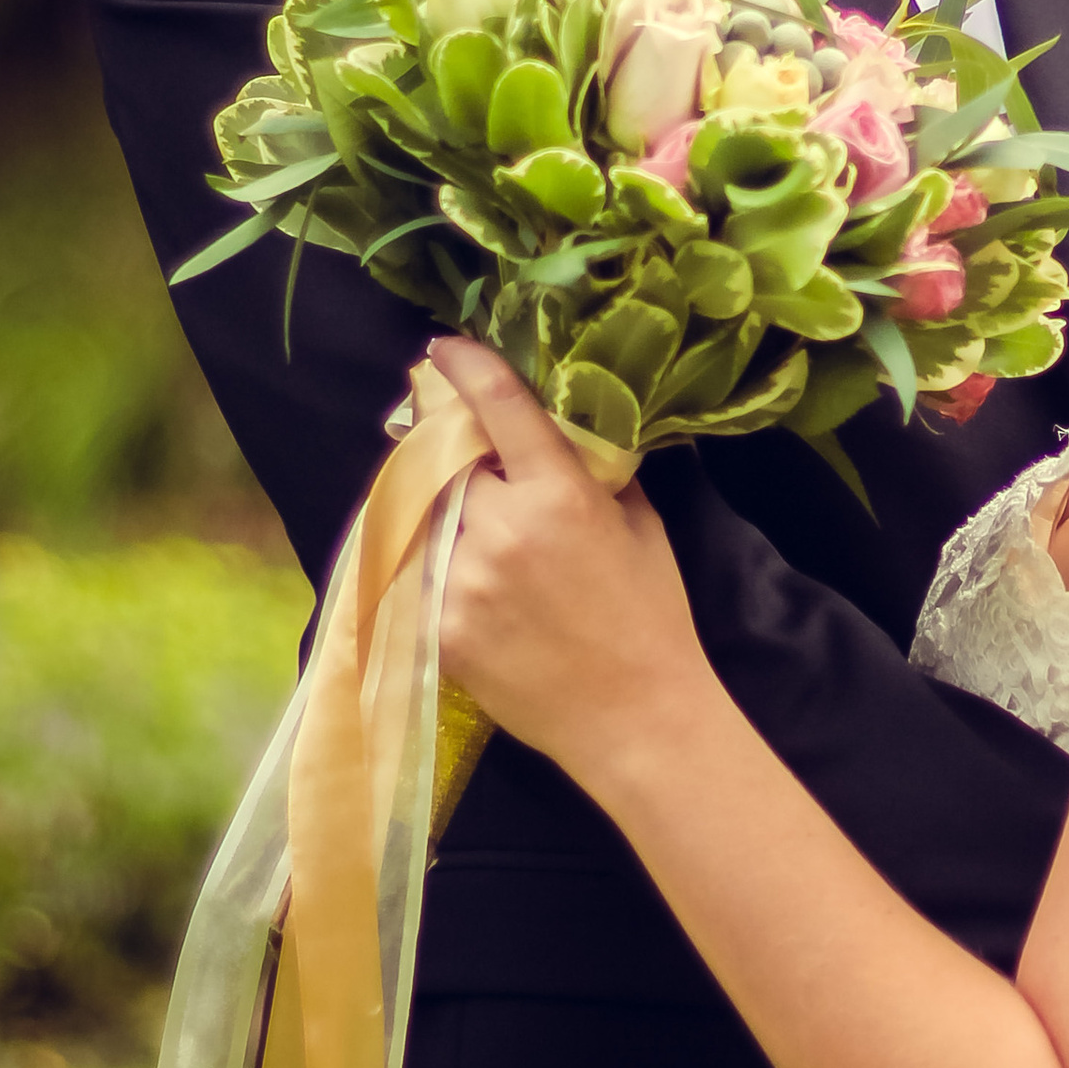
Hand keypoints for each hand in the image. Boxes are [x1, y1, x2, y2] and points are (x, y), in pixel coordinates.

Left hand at [430, 340, 714, 785]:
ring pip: (426, 518)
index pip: (499, 409)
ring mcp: (462, 581)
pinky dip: (432, 567)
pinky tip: (459, 579)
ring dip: (440, 513)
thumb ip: (595, 474)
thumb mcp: (638, 525)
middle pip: (448, 462)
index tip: (443, 349)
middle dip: (454, 456)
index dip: (466, 370)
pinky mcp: (439, 628)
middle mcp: (502, 529)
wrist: (635, 717)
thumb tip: (563, 435)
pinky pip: (418, 575)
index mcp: (559, 494)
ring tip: (468, 528)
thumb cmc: (650, 617)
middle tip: (464, 459)